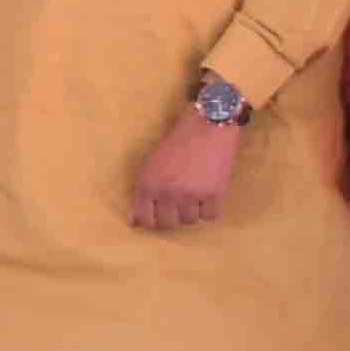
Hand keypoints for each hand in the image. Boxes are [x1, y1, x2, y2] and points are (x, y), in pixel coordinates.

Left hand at [131, 108, 240, 232]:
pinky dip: (210, 208)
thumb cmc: (176, 143)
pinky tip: (209, 195)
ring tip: (196, 194)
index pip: (146, 220)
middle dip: (174, 217)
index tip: (161, 215)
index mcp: (147, 185)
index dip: (153, 221)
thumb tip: (135, 222)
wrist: (207, 125)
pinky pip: (210, 216)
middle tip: (180, 205)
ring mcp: (191, 195)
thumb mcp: (150, 165)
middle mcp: (167, 193)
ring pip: (190, 220)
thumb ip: (142, 193)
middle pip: (168, 224)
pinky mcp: (214, 193)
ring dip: (193, 211)